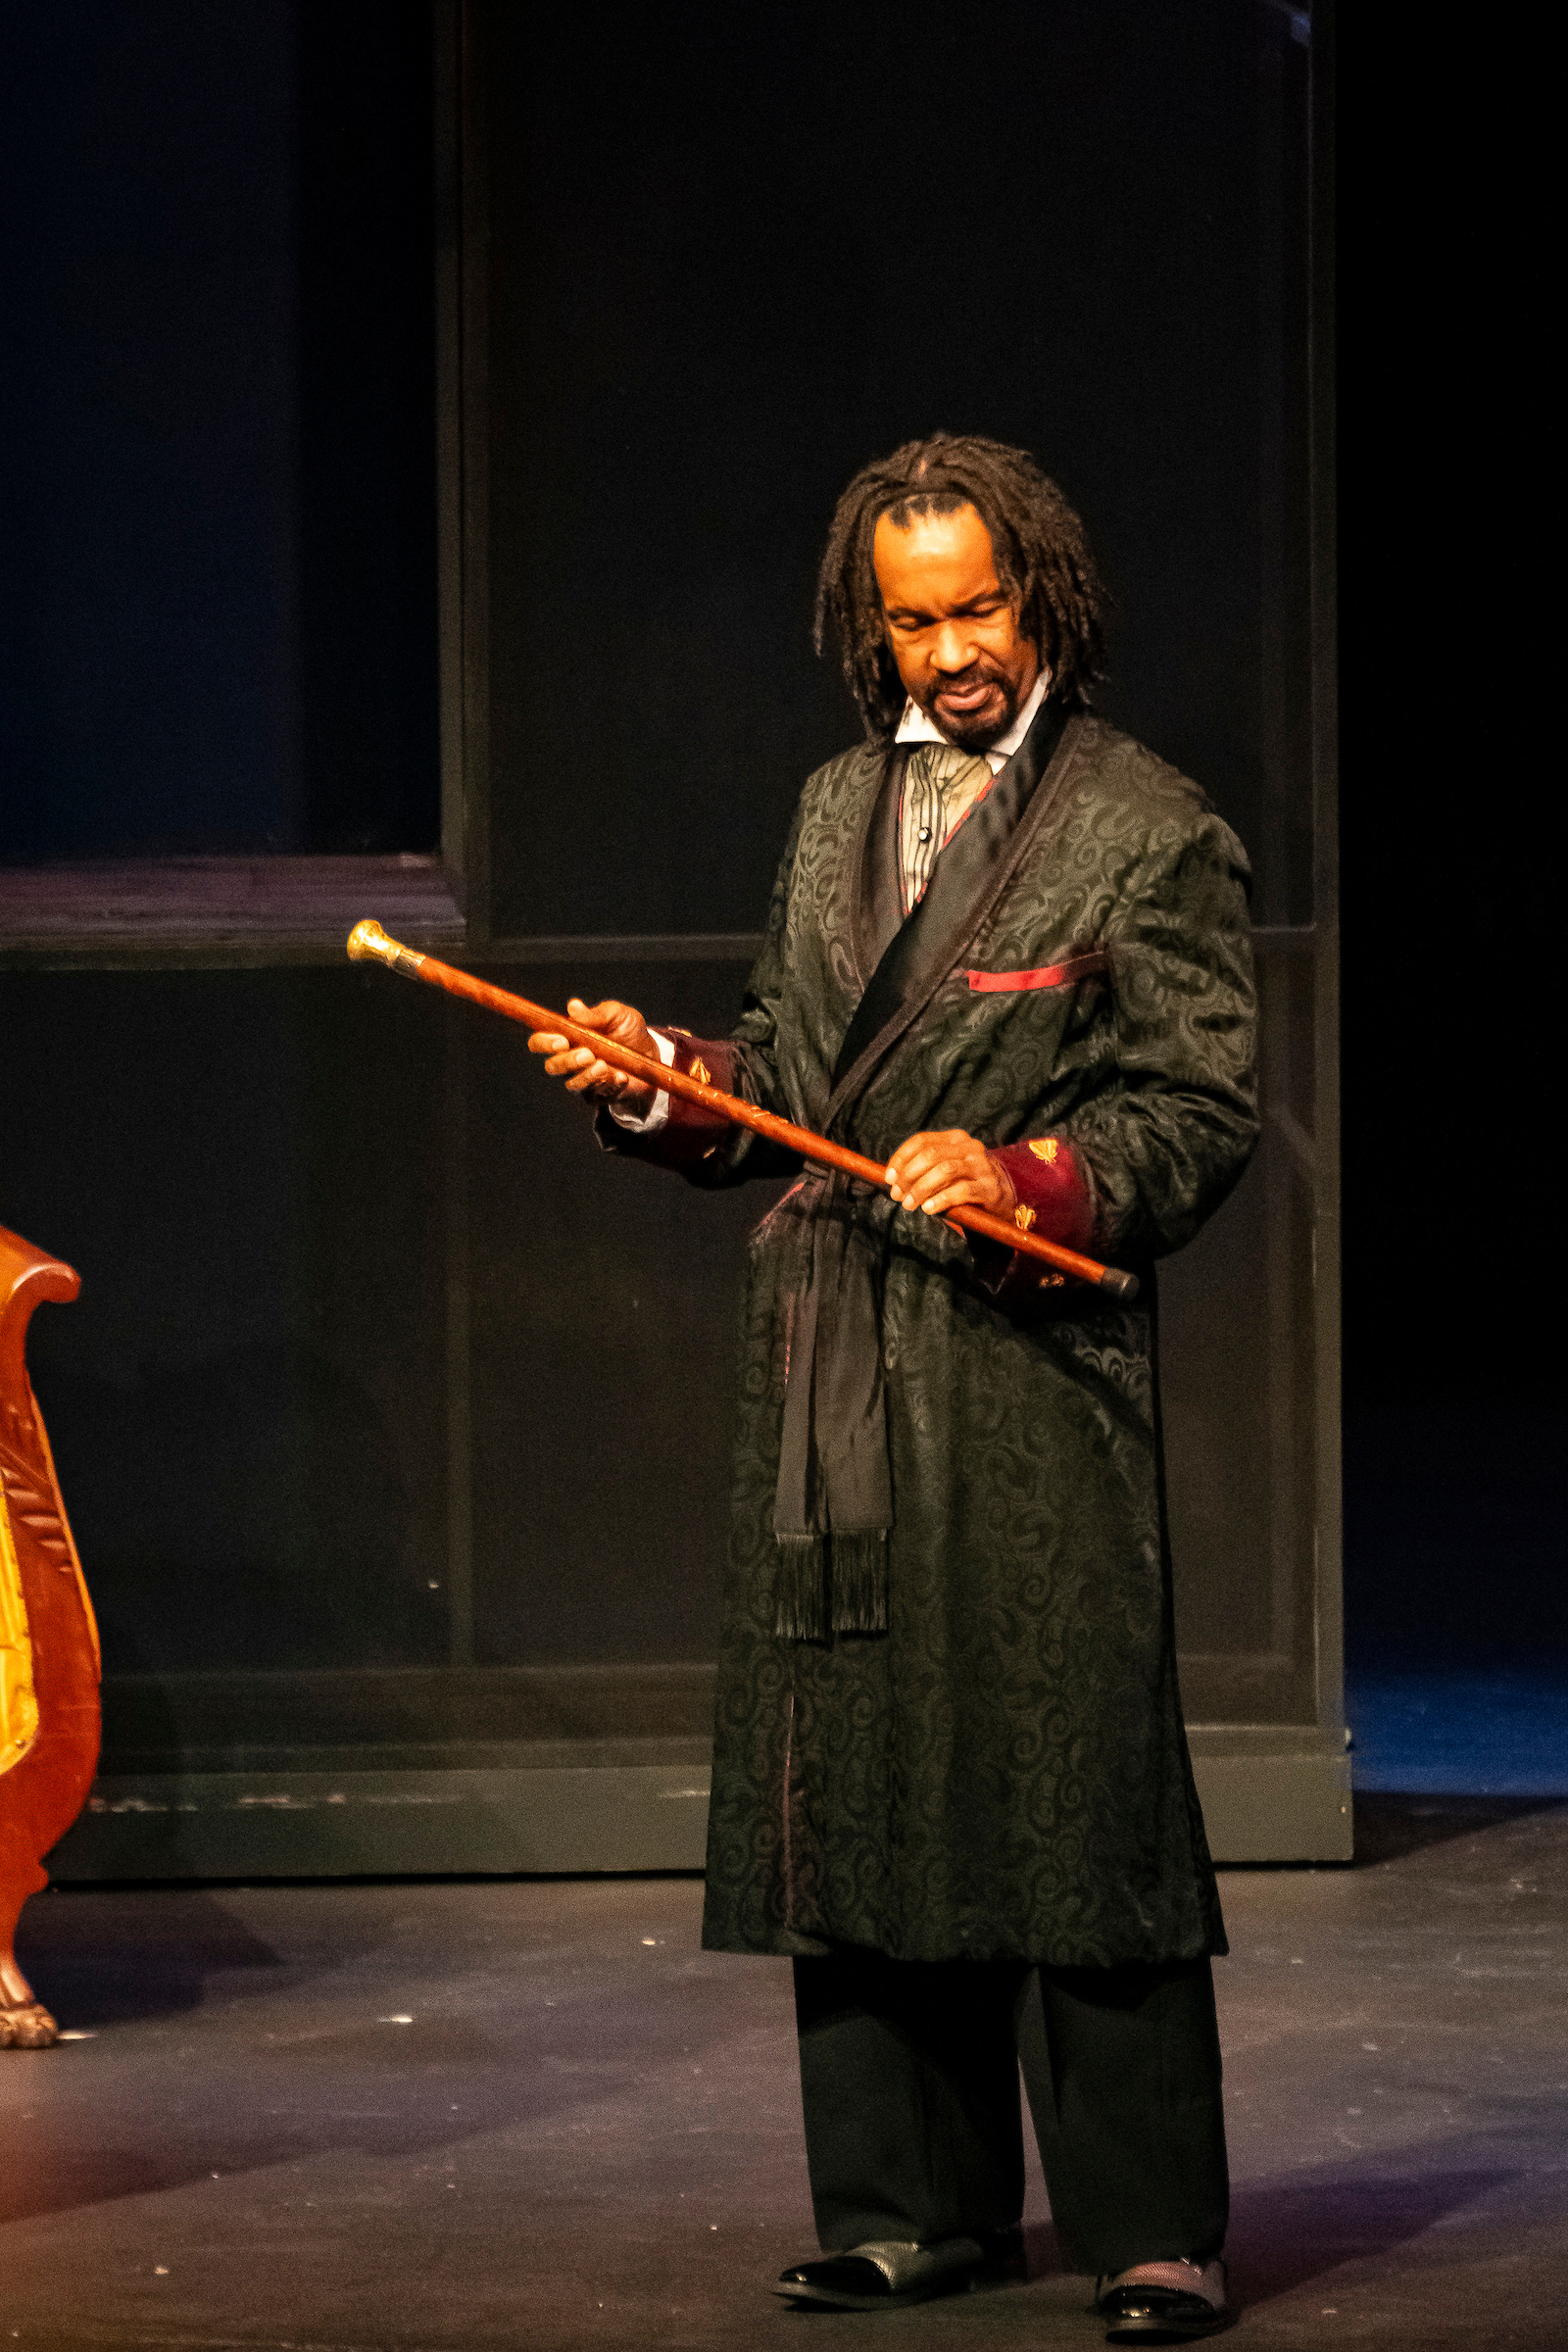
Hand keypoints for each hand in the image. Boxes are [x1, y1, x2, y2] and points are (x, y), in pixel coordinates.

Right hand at [528, 998, 657, 1110]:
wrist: (653, 1054)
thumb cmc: (629, 1031)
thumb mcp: (618, 1015)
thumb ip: (596, 1014)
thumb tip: (573, 1006)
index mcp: (567, 1037)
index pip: (540, 1042)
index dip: (544, 1043)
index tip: (561, 1040)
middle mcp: (569, 1060)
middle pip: (552, 1066)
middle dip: (567, 1061)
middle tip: (587, 1054)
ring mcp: (583, 1080)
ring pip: (572, 1084)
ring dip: (586, 1076)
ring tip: (604, 1065)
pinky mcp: (600, 1096)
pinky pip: (598, 1095)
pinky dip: (610, 1086)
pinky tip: (622, 1076)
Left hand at [885, 1129, 1015, 1220]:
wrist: (1002, 1198)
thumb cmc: (964, 1184)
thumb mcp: (945, 1170)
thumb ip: (923, 1169)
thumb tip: (891, 1178)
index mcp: (955, 1138)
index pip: (921, 1141)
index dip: (901, 1158)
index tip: (889, 1178)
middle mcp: (969, 1147)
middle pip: (931, 1155)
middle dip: (909, 1176)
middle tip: (897, 1195)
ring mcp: (981, 1166)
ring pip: (945, 1170)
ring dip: (921, 1188)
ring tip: (909, 1205)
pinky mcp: (990, 1187)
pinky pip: (961, 1191)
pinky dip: (940, 1200)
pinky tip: (928, 1209)